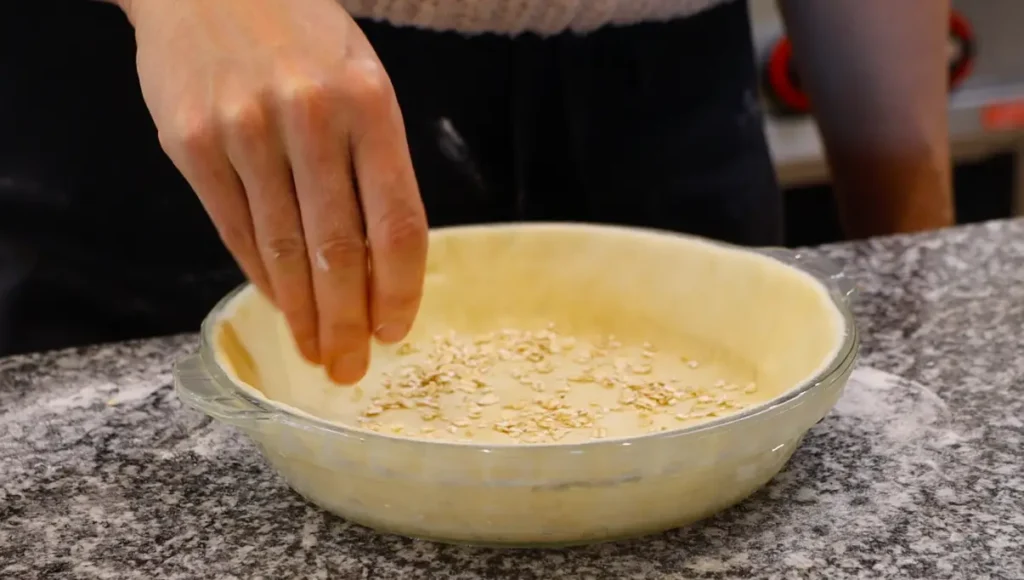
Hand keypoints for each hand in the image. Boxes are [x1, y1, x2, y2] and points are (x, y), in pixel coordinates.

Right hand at [124, 0, 427, 382]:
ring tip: (318, 354)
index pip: (397, 222)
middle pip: (339, 251)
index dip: (400, 289)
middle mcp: (310, 119)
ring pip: (284, 252)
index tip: (397, 332)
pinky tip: (280, 309)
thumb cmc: (302, 35)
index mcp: (369, 103)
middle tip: (353, 370)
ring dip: (305, 316)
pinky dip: (263, 280)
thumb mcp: (360, 79)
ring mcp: (245, 131)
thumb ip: (375, 164)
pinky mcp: (192, 144)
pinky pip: (236, 232)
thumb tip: (382, 262)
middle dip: (350, 324)